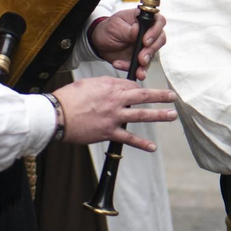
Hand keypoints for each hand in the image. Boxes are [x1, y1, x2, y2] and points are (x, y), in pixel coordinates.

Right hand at [56, 76, 176, 148]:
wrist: (58, 115)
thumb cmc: (68, 98)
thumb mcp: (87, 83)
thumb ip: (103, 84)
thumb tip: (113, 86)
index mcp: (110, 86)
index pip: (131, 85)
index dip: (139, 88)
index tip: (143, 91)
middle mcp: (115, 100)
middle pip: (143, 96)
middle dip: (160, 96)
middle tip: (173, 96)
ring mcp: (114, 117)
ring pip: (141, 115)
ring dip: (159, 115)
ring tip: (172, 115)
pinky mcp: (109, 132)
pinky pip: (129, 138)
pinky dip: (141, 144)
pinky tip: (152, 147)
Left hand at [88, 8, 168, 78]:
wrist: (99, 43)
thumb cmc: (109, 29)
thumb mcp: (115, 26)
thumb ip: (128, 30)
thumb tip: (138, 30)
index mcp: (143, 19)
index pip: (158, 21)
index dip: (155, 31)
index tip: (145, 41)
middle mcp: (148, 32)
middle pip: (160, 39)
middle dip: (151, 50)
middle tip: (142, 58)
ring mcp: (145, 46)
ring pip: (153, 55)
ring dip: (145, 64)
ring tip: (138, 69)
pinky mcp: (141, 58)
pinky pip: (143, 66)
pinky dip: (138, 71)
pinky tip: (132, 71)